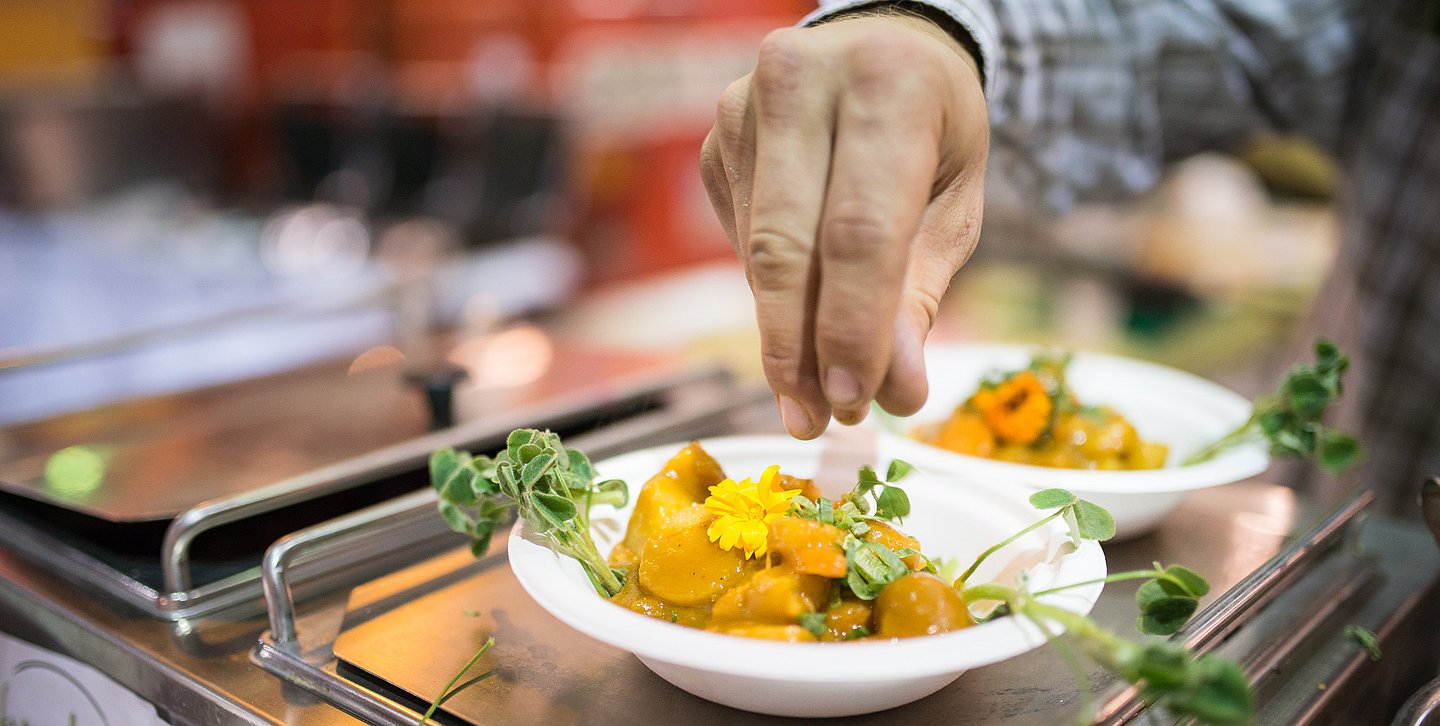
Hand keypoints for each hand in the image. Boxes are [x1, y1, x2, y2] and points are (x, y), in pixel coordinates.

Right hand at [700, 12, 988, 437]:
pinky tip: (800, 319)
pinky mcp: (713, 142)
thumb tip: (894, 390)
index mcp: (885, 82)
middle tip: (820, 420)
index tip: (854, 401)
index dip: (852, 327)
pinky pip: (741, 244)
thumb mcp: (955, 200)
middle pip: (787, 249)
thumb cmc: (932, 128)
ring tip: (814, 395)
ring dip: (784, 339)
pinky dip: (772, 298)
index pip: (859, 229)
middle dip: (802, 350)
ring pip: (757, 256)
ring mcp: (741, 109)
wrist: (880, 47)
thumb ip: (921, 291)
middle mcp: (799, 82)